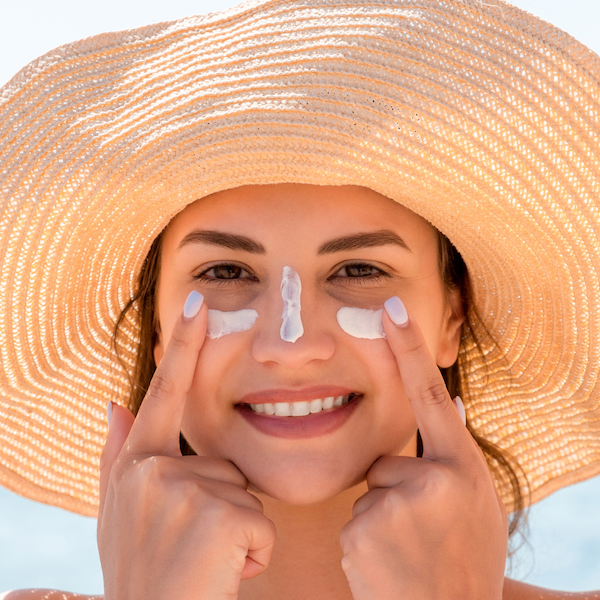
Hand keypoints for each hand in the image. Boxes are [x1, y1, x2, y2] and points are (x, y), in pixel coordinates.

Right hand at [97, 292, 274, 599]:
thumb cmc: (142, 572)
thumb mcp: (120, 514)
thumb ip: (119, 453)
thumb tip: (115, 402)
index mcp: (137, 465)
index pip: (165, 392)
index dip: (182, 346)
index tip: (197, 301)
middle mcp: (154, 471)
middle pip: (222, 463)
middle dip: (221, 503)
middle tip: (192, 544)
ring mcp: (185, 492)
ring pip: (242, 494)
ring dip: (235, 529)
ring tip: (205, 560)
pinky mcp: (218, 517)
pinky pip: (259, 523)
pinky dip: (252, 551)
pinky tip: (223, 570)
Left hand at [339, 297, 507, 599]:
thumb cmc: (466, 562)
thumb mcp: (478, 505)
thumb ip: (456, 456)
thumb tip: (445, 403)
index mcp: (463, 468)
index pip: (429, 394)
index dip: (410, 348)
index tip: (391, 307)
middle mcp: (434, 480)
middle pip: (387, 462)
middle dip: (395, 491)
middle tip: (420, 532)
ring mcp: (397, 505)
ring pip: (370, 491)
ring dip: (381, 517)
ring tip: (408, 550)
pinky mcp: (364, 530)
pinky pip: (354, 518)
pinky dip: (366, 538)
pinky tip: (389, 563)